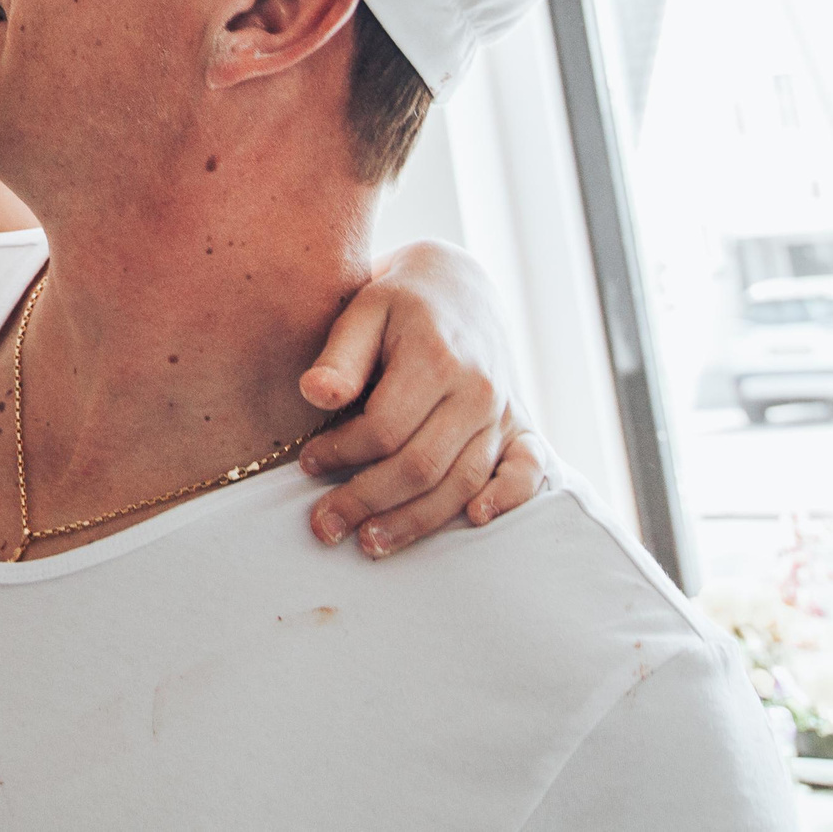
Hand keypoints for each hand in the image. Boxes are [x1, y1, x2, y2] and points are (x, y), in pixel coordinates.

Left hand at [296, 240, 552, 556]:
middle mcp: (478, 389)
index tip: (305, 463)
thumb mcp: (363, 309)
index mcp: (436, 357)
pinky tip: (474, 520)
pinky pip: (527, 470)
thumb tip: (314, 394)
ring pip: (462, 481)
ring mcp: (502, 412)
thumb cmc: (399, 304)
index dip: (341, 454)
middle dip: (367, 501)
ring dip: (416, 520)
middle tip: (324, 525)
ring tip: (369, 542)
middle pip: (421, 464)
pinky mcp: (519, 427)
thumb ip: (341, 356)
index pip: (385, 428)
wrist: (459, 290)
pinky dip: (508, 499)